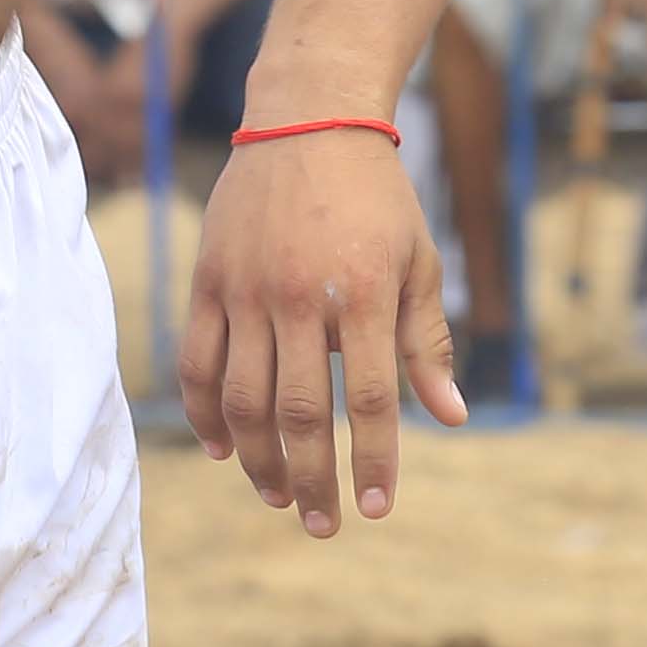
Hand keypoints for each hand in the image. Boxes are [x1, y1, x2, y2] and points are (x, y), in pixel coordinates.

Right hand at [180, 123, 460, 534]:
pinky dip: (205, 415)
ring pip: (241, 399)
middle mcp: (301, 296)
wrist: (308, 120)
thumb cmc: (376, 198)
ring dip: (258, 459)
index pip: (371, 399)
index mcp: (364, 292)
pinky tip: (225, 449)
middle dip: (312, 481)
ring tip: (277, 495)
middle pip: (300, 413)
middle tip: (322, 526)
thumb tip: (449, 419)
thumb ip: (428, 343)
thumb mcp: (419, 262)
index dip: (374, 461)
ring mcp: (247, 289)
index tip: (376, 508)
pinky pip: (197, 363)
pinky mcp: (208, 281)